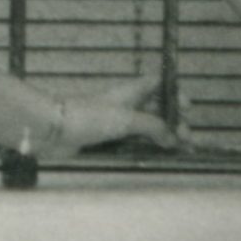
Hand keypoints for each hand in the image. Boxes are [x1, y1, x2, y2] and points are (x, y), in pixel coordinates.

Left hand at [50, 69, 180, 152]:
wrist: (53, 130)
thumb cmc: (87, 117)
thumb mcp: (127, 119)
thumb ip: (154, 127)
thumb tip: (173, 137)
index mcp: (131, 92)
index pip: (157, 84)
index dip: (173, 93)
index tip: (186, 107)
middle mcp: (125, 106)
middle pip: (157, 110)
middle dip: (174, 122)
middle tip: (187, 137)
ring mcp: (116, 124)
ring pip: (147, 129)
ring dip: (164, 138)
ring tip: (180, 150)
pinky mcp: (107, 141)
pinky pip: (134, 144)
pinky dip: (148, 149)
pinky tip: (158, 156)